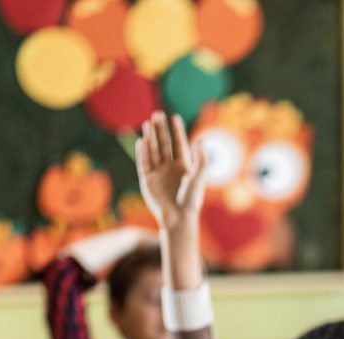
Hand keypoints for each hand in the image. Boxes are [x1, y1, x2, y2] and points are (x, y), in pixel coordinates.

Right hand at [135, 111, 204, 230]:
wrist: (178, 218)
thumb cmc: (191, 200)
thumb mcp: (198, 178)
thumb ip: (200, 160)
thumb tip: (201, 140)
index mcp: (184, 166)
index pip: (179, 144)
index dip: (177, 131)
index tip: (174, 117)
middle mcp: (170, 167)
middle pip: (164, 144)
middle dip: (161, 130)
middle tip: (157, 114)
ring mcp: (158, 173)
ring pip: (153, 151)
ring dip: (151, 137)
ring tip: (148, 123)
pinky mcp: (147, 180)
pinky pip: (144, 163)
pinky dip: (142, 152)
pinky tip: (142, 141)